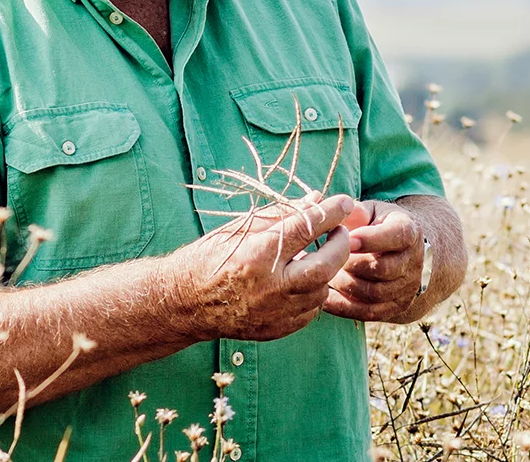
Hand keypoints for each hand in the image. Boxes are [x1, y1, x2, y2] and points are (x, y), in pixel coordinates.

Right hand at [175, 193, 354, 341]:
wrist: (185, 301)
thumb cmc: (209, 257)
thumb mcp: (239, 228)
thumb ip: (280, 215)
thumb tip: (315, 199)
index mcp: (257, 253)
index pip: (306, 226)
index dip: (330, 212)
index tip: (344, 202)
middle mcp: (269, 285)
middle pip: (325, 265)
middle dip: (340, 245)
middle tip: (340, 232)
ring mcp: (274, 312)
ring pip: (321, 290)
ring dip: (325, 270)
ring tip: (316, 256)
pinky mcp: (276, 329)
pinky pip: (309, 311)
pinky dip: (312, 293)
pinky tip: (302, 281)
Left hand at [323, 200, 424, 321]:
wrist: (402, 253)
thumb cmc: (378, 226)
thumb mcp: (372, 211)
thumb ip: (356, 211)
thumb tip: (340, 213)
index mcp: (409, 231)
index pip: (396, 236)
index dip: (371, 239)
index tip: (346, 239)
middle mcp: (413, 261)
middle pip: (381, 268)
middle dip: (350, 264)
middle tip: (327, 258)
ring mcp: (407, 287)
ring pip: (374, 292)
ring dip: (345, 285)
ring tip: (325, 275)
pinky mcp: (397, 307)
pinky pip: (369, 312)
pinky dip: (344, 307)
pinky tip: (325, 298)